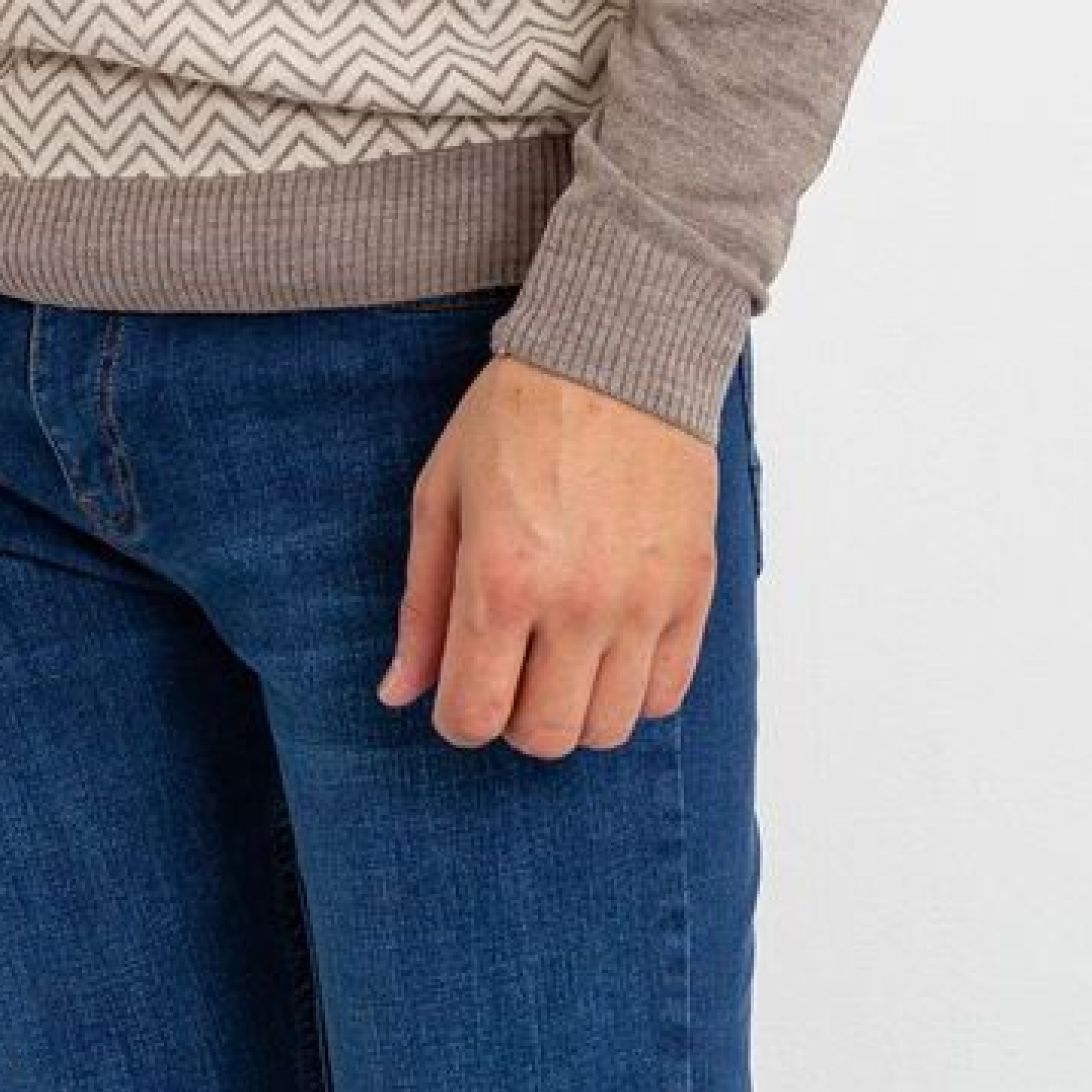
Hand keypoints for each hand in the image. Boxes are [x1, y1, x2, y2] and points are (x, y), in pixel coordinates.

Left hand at [379, 354, 718, 758]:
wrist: (617, 354)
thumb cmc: (519, 414)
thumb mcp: (443, 495)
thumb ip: (422, 604)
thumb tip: (398, 693)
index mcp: (501, 578)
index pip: (475, 716)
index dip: (458, 717)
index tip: (462, 687)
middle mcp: (576, 602)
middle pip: (546, 737)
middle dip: (516, 720)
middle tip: (513, 670)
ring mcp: (643, 601)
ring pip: (611, 727)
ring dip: (578, 709)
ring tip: (563, 657)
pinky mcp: (693, 589)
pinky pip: (669, 692)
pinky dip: (637, 690)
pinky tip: (612, 645)